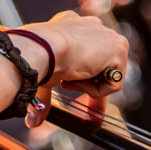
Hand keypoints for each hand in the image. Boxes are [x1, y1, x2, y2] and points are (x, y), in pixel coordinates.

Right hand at [18, 11, 127, 126]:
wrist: (42, 46)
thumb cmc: (36, 56)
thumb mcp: (43, 77)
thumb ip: (45, 97)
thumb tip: (32, 122)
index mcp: (70, 26)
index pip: (85, 54)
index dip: (84, 78)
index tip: (82, 98)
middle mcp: (91, 27)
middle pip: (101, 65)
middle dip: (95, 88)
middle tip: (90, 112)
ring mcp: (107, 36)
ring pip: (105, 75)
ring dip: (87, 86)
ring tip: (67, 81)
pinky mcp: (118, 48)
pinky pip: (113, 83)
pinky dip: (95, 89)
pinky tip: (78, 78)